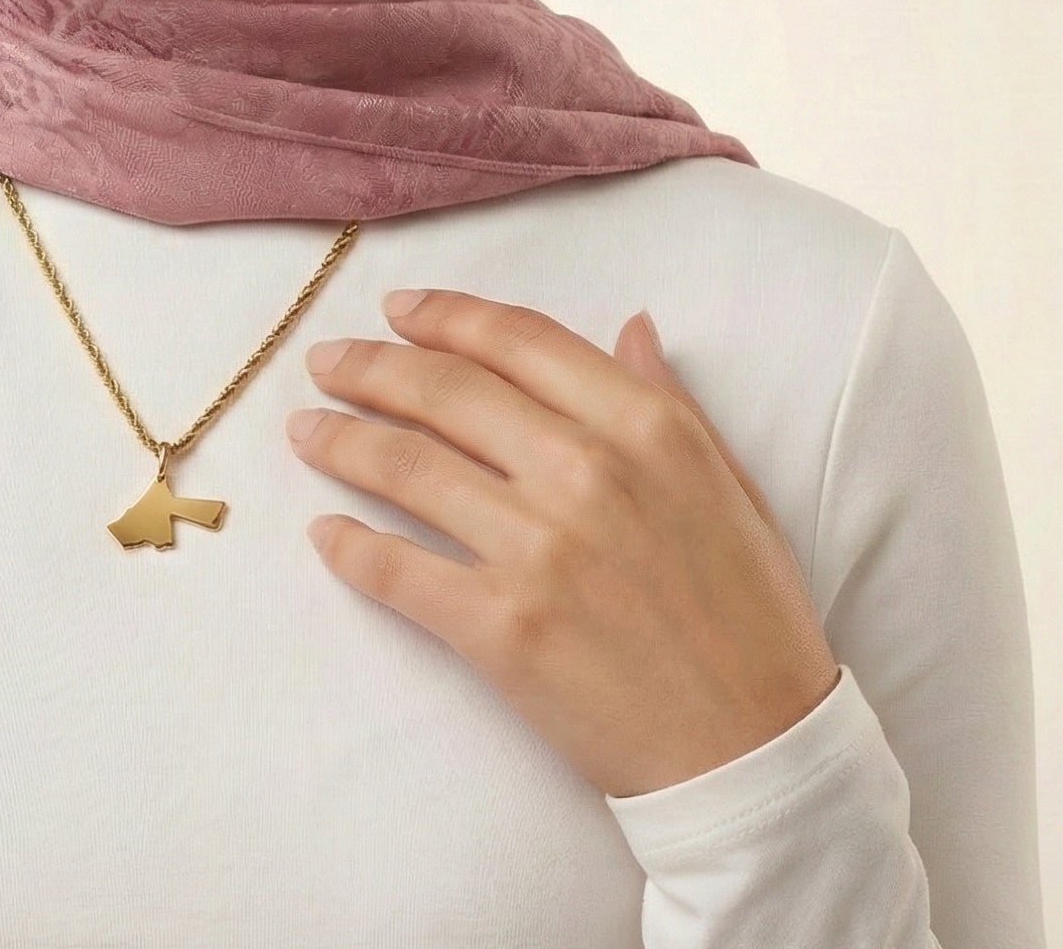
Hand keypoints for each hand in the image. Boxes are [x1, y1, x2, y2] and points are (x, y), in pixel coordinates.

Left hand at [285, 291, 839, 797]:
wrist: (756, 753)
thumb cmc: (751, 617)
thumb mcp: (729, 485)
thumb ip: (668, 400)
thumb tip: (627, 326)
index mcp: (644, 428)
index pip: (517, 340)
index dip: (445, 316)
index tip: (397, 309)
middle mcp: (585, 473)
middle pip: (444, 391)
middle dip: (371, 367)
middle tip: (326, 363)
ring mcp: (537, 551)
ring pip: (405, 468)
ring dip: (341, 441)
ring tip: (306, 430)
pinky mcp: (500, 630)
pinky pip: (398, 572)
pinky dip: (348, 547)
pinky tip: (324, 533)